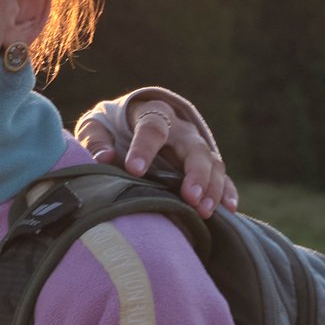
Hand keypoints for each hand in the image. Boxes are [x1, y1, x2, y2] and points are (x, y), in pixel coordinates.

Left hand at [76, 89, 239, 217]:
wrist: (130, 119)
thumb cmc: (111, 126)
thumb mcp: (96, 126)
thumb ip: (96, 139)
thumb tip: (104, 158)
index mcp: (152, 113)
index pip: (152, 127)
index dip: (144, 148)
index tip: (134, 169)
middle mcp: (180, 128)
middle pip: (194, 147)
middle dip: (195, 172)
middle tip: (189, 197)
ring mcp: (195, 146)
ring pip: (211, 162)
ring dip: (211, 187)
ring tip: (204, 210)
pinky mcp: (204, 163)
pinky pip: (221, 175)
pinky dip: (226, 191)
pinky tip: (228, 209)